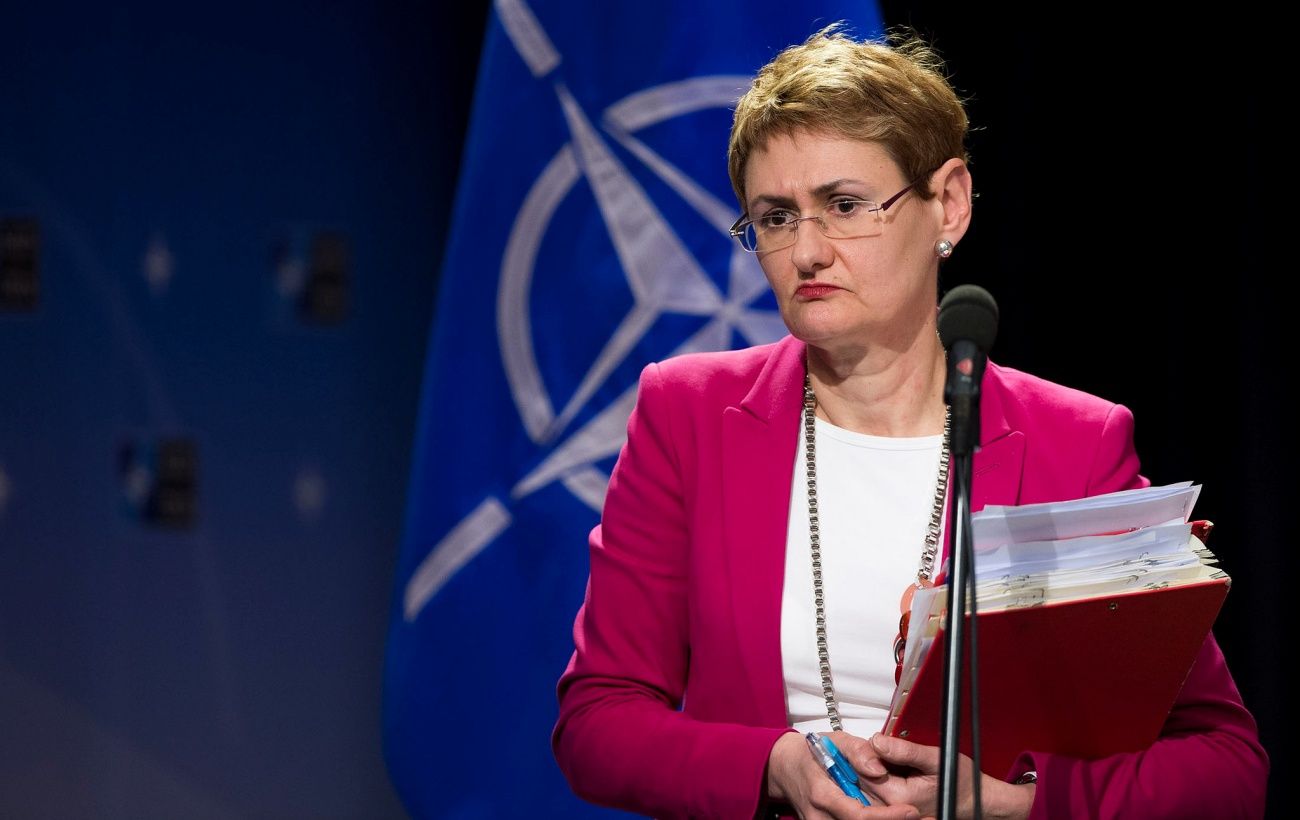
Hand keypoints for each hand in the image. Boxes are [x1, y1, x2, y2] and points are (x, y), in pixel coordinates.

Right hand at [765, 731, 919, 818]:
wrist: (785, 767)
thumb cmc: (810, 754)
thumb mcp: (835, 741)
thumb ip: (858, 751)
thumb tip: (879, 768)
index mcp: (822, 795)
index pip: (859, 816)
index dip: (888, 817)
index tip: (910, 811)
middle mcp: (820, 817)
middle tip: (919, 818)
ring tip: (904, 816)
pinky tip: (886, 815)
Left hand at [860, 734, 1035, 819]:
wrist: (975, 800)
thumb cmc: (961, 783)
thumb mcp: (937, 759)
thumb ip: (906, 751)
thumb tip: (879, 741)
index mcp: (898, 796)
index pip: (863, 771)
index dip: (861, 751)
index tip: (868, 738)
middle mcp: (891, 806)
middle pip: (859, 777)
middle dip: (861, 756)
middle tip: (872, 741)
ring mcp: (890, 808)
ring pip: (863, 782)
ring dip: (866, 764)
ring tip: (878, 750)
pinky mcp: (892, 806)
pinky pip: (872, 787)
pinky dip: (873, 773)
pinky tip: (883, 763)